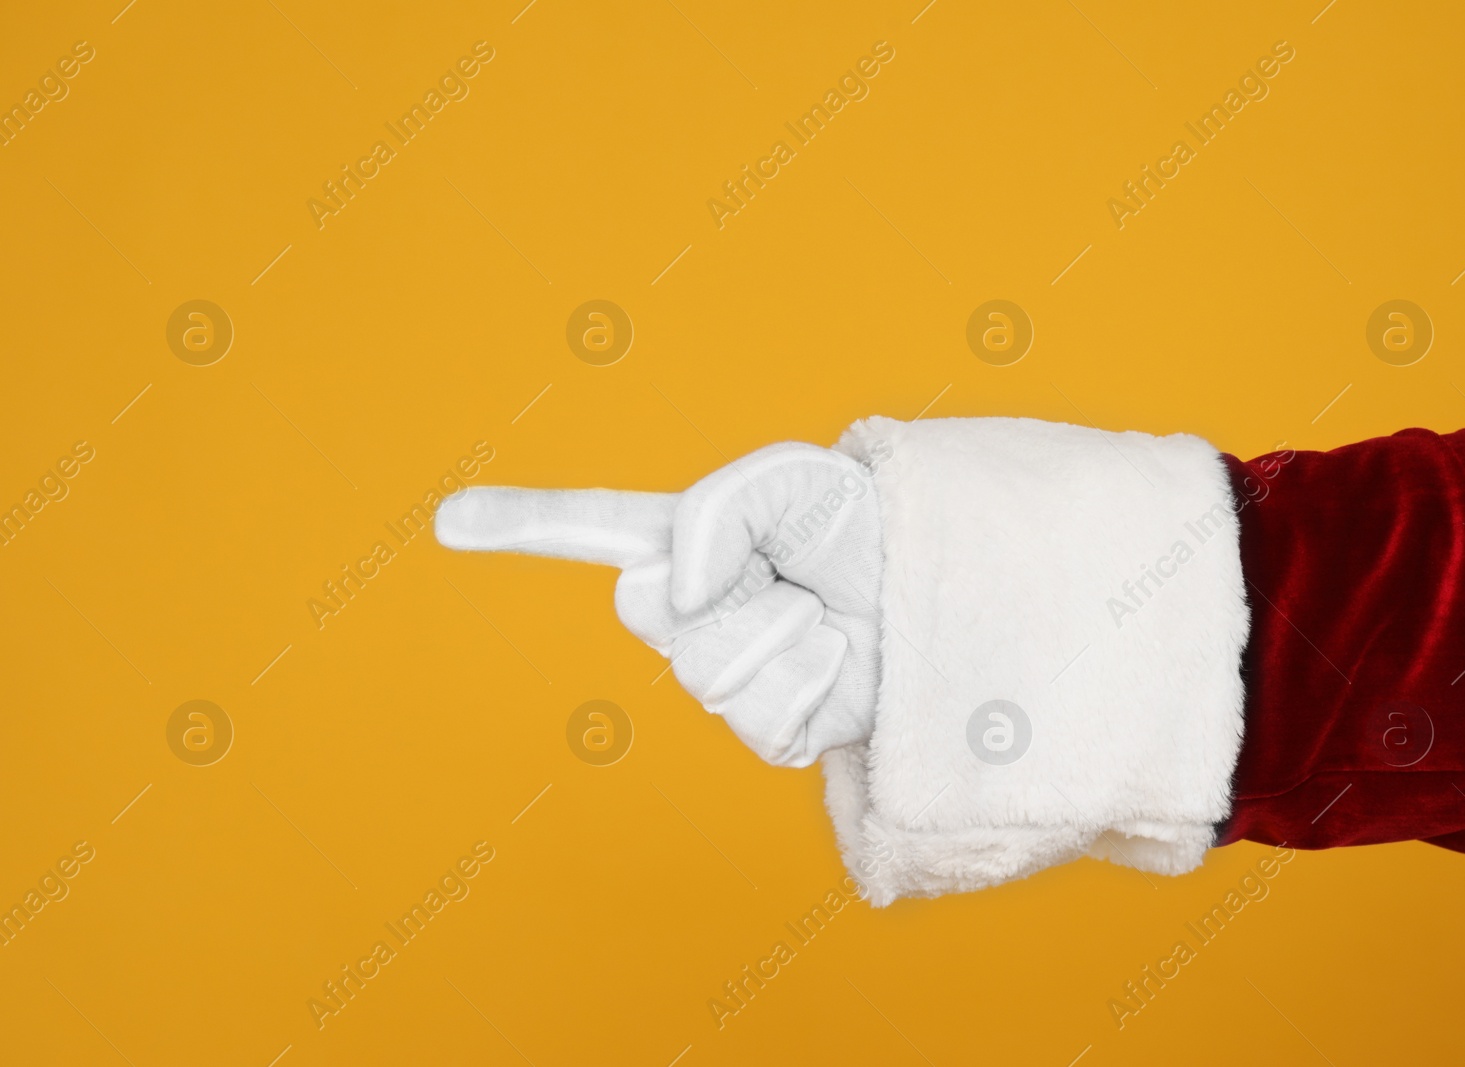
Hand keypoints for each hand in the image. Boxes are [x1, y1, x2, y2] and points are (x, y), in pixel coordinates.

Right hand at [433, 443, 882, 766]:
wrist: (935, 595)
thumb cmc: (864, 531)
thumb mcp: (792, 480)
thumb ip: (715, 509)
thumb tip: (675, 594)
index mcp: (686, 540)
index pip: (589, 527)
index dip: (519, 523)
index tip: (447, 518)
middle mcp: (692, 610)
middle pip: (646, 608)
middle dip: (727, 580)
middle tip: (787, 570)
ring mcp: (725, 672)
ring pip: (709, 669)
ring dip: (783, 631)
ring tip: (822, 616)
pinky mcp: (769, 728)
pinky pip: (762, 717)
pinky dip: (813, 680)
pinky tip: (838, 664)